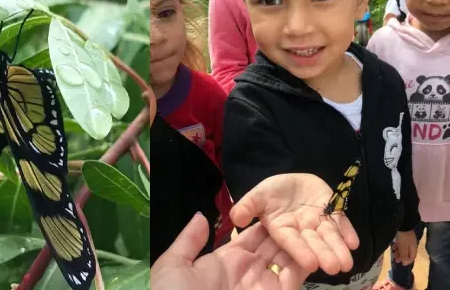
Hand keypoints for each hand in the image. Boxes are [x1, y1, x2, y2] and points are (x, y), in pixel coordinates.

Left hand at [151, 212, 309, 289]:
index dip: (263, 221)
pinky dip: (304, 263)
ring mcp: (264, 286)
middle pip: (273, 245)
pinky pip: (294, 278)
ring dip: (299, 243)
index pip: (250, 236)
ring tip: (309, 222)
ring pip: (288, 259)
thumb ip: (189, 241)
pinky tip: (310, 245)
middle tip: (298, 208)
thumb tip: (201, 215)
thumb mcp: (174, 266)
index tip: (275, 202)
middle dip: (285, 228)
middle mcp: (248, 272)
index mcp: (225, 261)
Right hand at [230, 173, 359, 274]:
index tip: (311, 264)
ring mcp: (318, 222)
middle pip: (313, 242)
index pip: (291, 242)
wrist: (291, 182)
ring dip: (338, 249)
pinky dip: (347, 232)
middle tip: (334, 268)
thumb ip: (248, 206)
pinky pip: (341, 223)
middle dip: (324, 254)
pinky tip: (353, 242)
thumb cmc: (271, 192)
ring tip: (347, 263)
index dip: (300, 252)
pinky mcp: (332, 212)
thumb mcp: (257, 196)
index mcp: (282, 229)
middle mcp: (301, 229)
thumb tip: (236, 218)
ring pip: (329, 236)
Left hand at [392, 230, 416, 265]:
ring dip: (398, 252)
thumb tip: (405, 263)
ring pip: (403, 248)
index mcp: (413, 247)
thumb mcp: (403, 246)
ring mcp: (407, 239)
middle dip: (402, 257)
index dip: (408, 261)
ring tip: (393, 254)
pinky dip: (397, 246)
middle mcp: (411, 244)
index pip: (412, 256)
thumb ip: (404, 255)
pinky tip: (393, 247)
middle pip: (407, 252)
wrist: (402, 223)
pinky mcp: (403, 235)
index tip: (402, 264)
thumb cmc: (403, 236)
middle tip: (395, 259)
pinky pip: (400, 243)